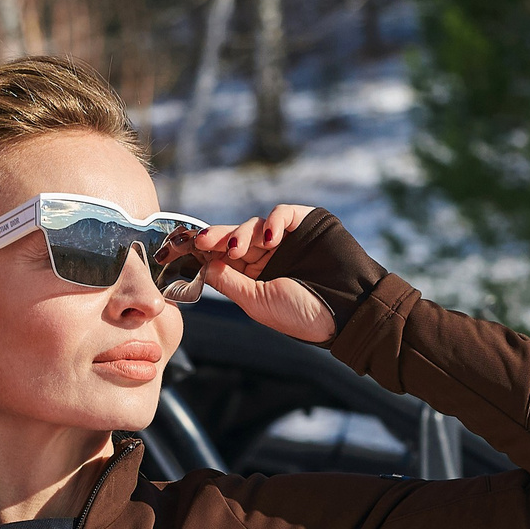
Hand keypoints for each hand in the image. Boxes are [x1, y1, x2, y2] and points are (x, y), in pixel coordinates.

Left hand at [194, 205, 334, 344]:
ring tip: (239, 249)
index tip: (181, 248)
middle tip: (202, 240)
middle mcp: (268, 255)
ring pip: (253, 225)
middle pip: (233, 237)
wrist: (348, 312)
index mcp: (254, 277)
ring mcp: (287, 238)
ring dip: (241, 234)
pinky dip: (273, 221)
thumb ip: (229, 283)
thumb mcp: (257, 302)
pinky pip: (282, 213)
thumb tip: (203, 265)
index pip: (222, 257)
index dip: (202, 250)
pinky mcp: (306, 223)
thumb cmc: (304, 315)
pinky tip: (270, 237)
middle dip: (215, 238)